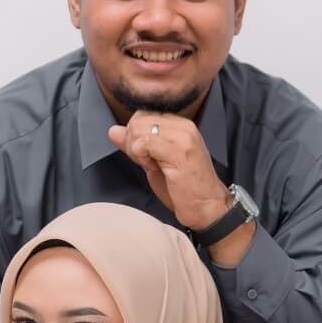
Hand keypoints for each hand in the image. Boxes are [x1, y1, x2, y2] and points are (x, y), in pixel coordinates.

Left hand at [106, 113, 230, 233]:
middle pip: (138, 119)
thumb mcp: (154, 162)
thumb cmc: (183, 189)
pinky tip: (153, 168)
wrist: (207, 208)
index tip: (144, 155)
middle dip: (132, 142)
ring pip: (139, 129)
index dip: (134, 134)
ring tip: (152, 165)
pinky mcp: (179, 151)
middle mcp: (184, 126)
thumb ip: (136, 145)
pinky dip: (141, 156)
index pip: (143, 114)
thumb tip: (113, 130)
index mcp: (180, 125)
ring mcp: (183, 137)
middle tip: (146, 162)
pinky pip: (144, 143)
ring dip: (137, 151)